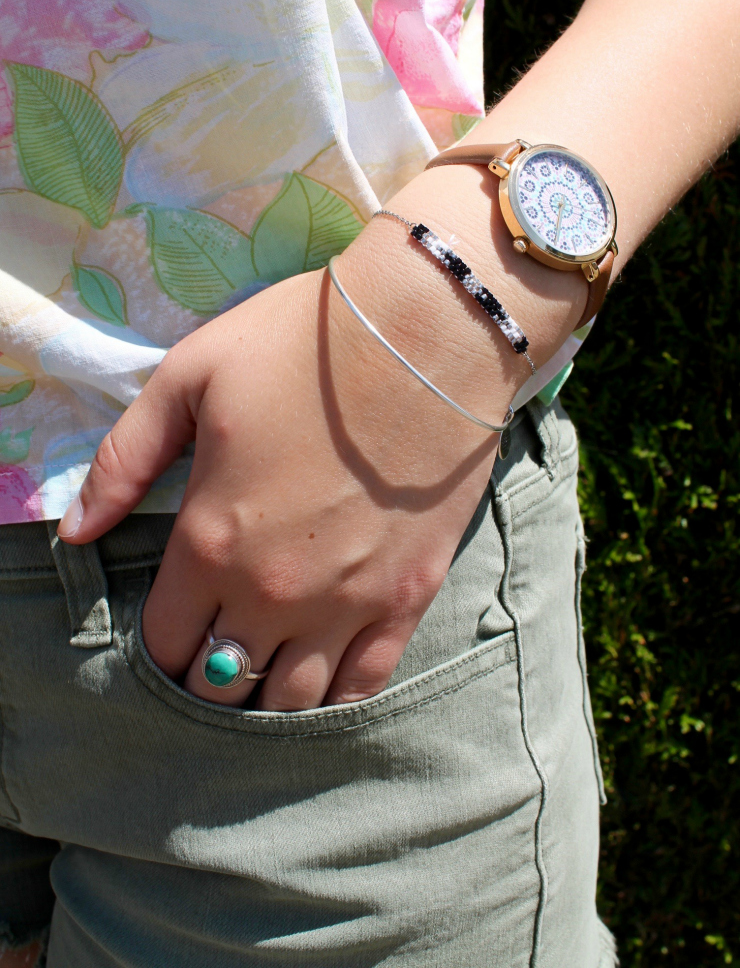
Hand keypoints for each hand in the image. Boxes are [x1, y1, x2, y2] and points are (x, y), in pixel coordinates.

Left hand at [57, 258, 508, 710]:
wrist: (426, 332)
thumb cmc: (299, 346)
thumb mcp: (188, 379)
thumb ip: (123, 461)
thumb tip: (75, 532)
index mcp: (210, 543)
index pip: (165, 640)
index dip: (158, 643)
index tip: (169, 624)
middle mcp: (274, 593)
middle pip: (221, 682)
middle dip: (204, 674)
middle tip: (212, 643)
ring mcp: (347, 603)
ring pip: (291, 702)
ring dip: (265, 692)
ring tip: (263, 661)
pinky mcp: (408, 597)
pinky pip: (364, 685)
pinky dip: (335, 696)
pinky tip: (322, 674)